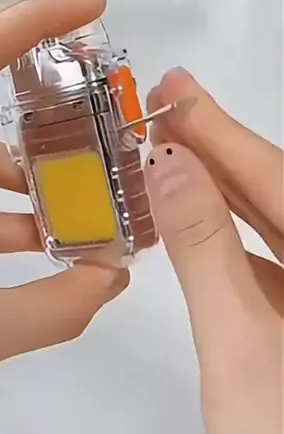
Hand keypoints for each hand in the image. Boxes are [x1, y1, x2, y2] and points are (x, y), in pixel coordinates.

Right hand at [145, 69, 282, 433]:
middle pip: (274, 195)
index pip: (273, 178)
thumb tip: (169, 159)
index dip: (220, 128)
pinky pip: (265, 267)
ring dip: (217, 191)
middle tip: (161, 104)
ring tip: (167, 150)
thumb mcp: (241, 348)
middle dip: (216, 148)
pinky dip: (225, 242)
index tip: (171, 85)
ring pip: (269, 229)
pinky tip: (192, 228)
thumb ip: (204, 251)